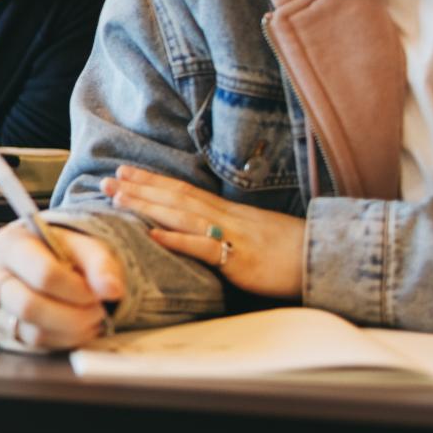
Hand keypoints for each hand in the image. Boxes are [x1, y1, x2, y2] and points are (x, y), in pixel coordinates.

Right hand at [0, 221, 124, 352]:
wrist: (42, 261)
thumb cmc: (60, 252)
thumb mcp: (84, 246)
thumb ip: (100, 264)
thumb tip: (111, 289)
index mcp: (8, 243)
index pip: (42, 273)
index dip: (76, 290)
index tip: (98, 294)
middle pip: (28, 306)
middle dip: (72, 316)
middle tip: (97, 312)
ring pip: (30, 331)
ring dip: (70, 332)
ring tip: (89, 320)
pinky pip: (30, 347)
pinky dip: (60, 342)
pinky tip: (73, 329)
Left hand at [102, 165, 304, 298]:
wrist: (326, 259)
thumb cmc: (292, 250)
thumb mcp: (254, 233)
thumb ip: (225, 230)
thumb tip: (199, 231)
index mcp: (228, 211)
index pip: (183, 190)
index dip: (152, 181)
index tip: (125, 172)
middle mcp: (227, 217)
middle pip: (176, 197)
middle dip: (139, 188)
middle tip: (106, 179)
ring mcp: (233, 237)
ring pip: (184, 215)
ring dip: (149, 206)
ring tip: (119, 198)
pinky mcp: (240, 260)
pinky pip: (205, 248)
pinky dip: (178, 241)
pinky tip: (153, 236)